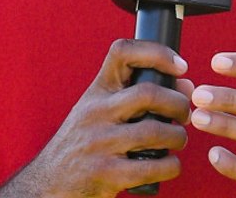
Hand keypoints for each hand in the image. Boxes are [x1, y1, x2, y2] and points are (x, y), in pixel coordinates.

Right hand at [0, 39, 194, 197]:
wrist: (49, 183)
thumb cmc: (83, 143)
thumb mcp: (99, 112)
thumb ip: (137, 96)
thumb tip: (186, 85)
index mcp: (96, 92)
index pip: (122, 52)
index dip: (157, 52)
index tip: (180, 66)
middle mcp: (96, 112)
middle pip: (148, 93)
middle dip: (178, 104)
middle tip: (185, 114)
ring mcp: (100, 143)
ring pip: (155, 131)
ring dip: (178, 137)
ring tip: (178, 140)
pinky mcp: (106, 174)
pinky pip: (152, 167)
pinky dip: (171, 166)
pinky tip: (170, 165)